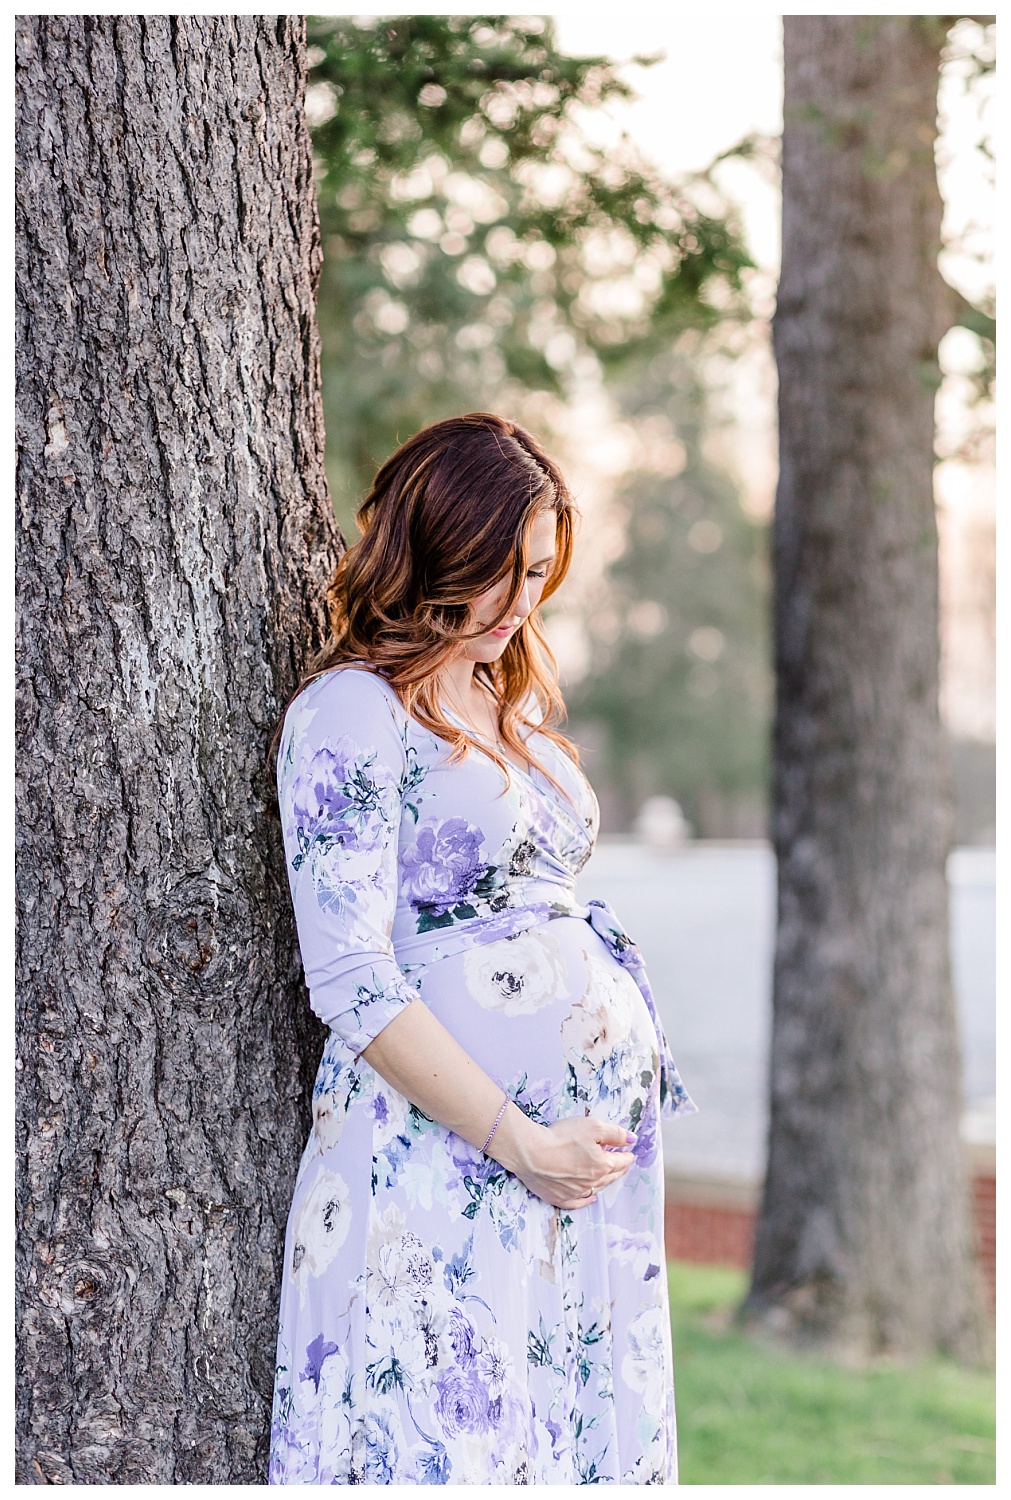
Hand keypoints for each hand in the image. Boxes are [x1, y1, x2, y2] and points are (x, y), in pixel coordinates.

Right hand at [490, 1109, 635, 1209]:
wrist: (531, 1153)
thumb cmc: (561, 1138)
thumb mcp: (593, 1127)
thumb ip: (615, 1133)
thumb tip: (632, 1140)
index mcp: (602, 1166)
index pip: (620, 1162)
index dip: (627, 1156)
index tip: (630, 1153)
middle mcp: (591, 1182)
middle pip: (610, 1177)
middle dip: (619, 1169)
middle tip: (623, 1165)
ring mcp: (575, 1192)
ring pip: (596, 1189)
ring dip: (605, 1182)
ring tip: (609, 1177)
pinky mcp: (559, 1198)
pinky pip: (578, 1202)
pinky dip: (587, 1200)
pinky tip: (591, 1197)